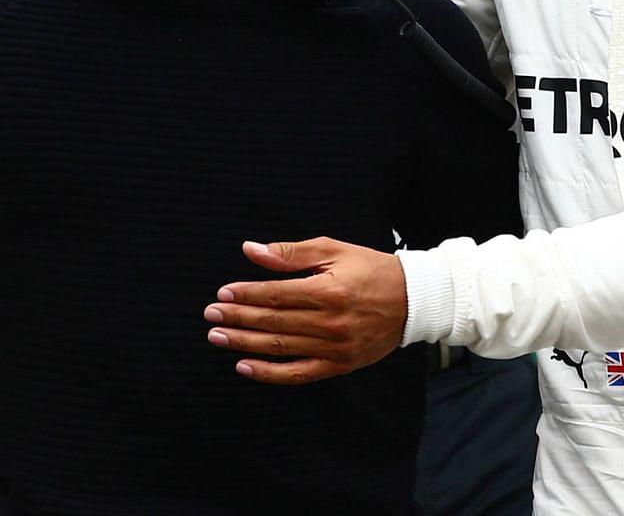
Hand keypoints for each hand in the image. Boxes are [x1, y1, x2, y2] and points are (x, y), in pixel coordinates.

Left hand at [204, 238, 406, 384]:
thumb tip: (251, 250)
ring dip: (245, 343)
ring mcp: (335, 347)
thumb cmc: (371, 269)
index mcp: (328, 290)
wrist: (413, 301)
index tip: (222, 294)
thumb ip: (291, 253)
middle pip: (274, 322)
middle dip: (238, 319)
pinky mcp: (339, 365)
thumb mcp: (334, 250)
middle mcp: (330, 322)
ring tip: (218, 337)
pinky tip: (245, 366)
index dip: (246, 295)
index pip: (276, 295)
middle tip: (210, 316)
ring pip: (281, 348)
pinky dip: (269, 373)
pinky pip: (298, 374)